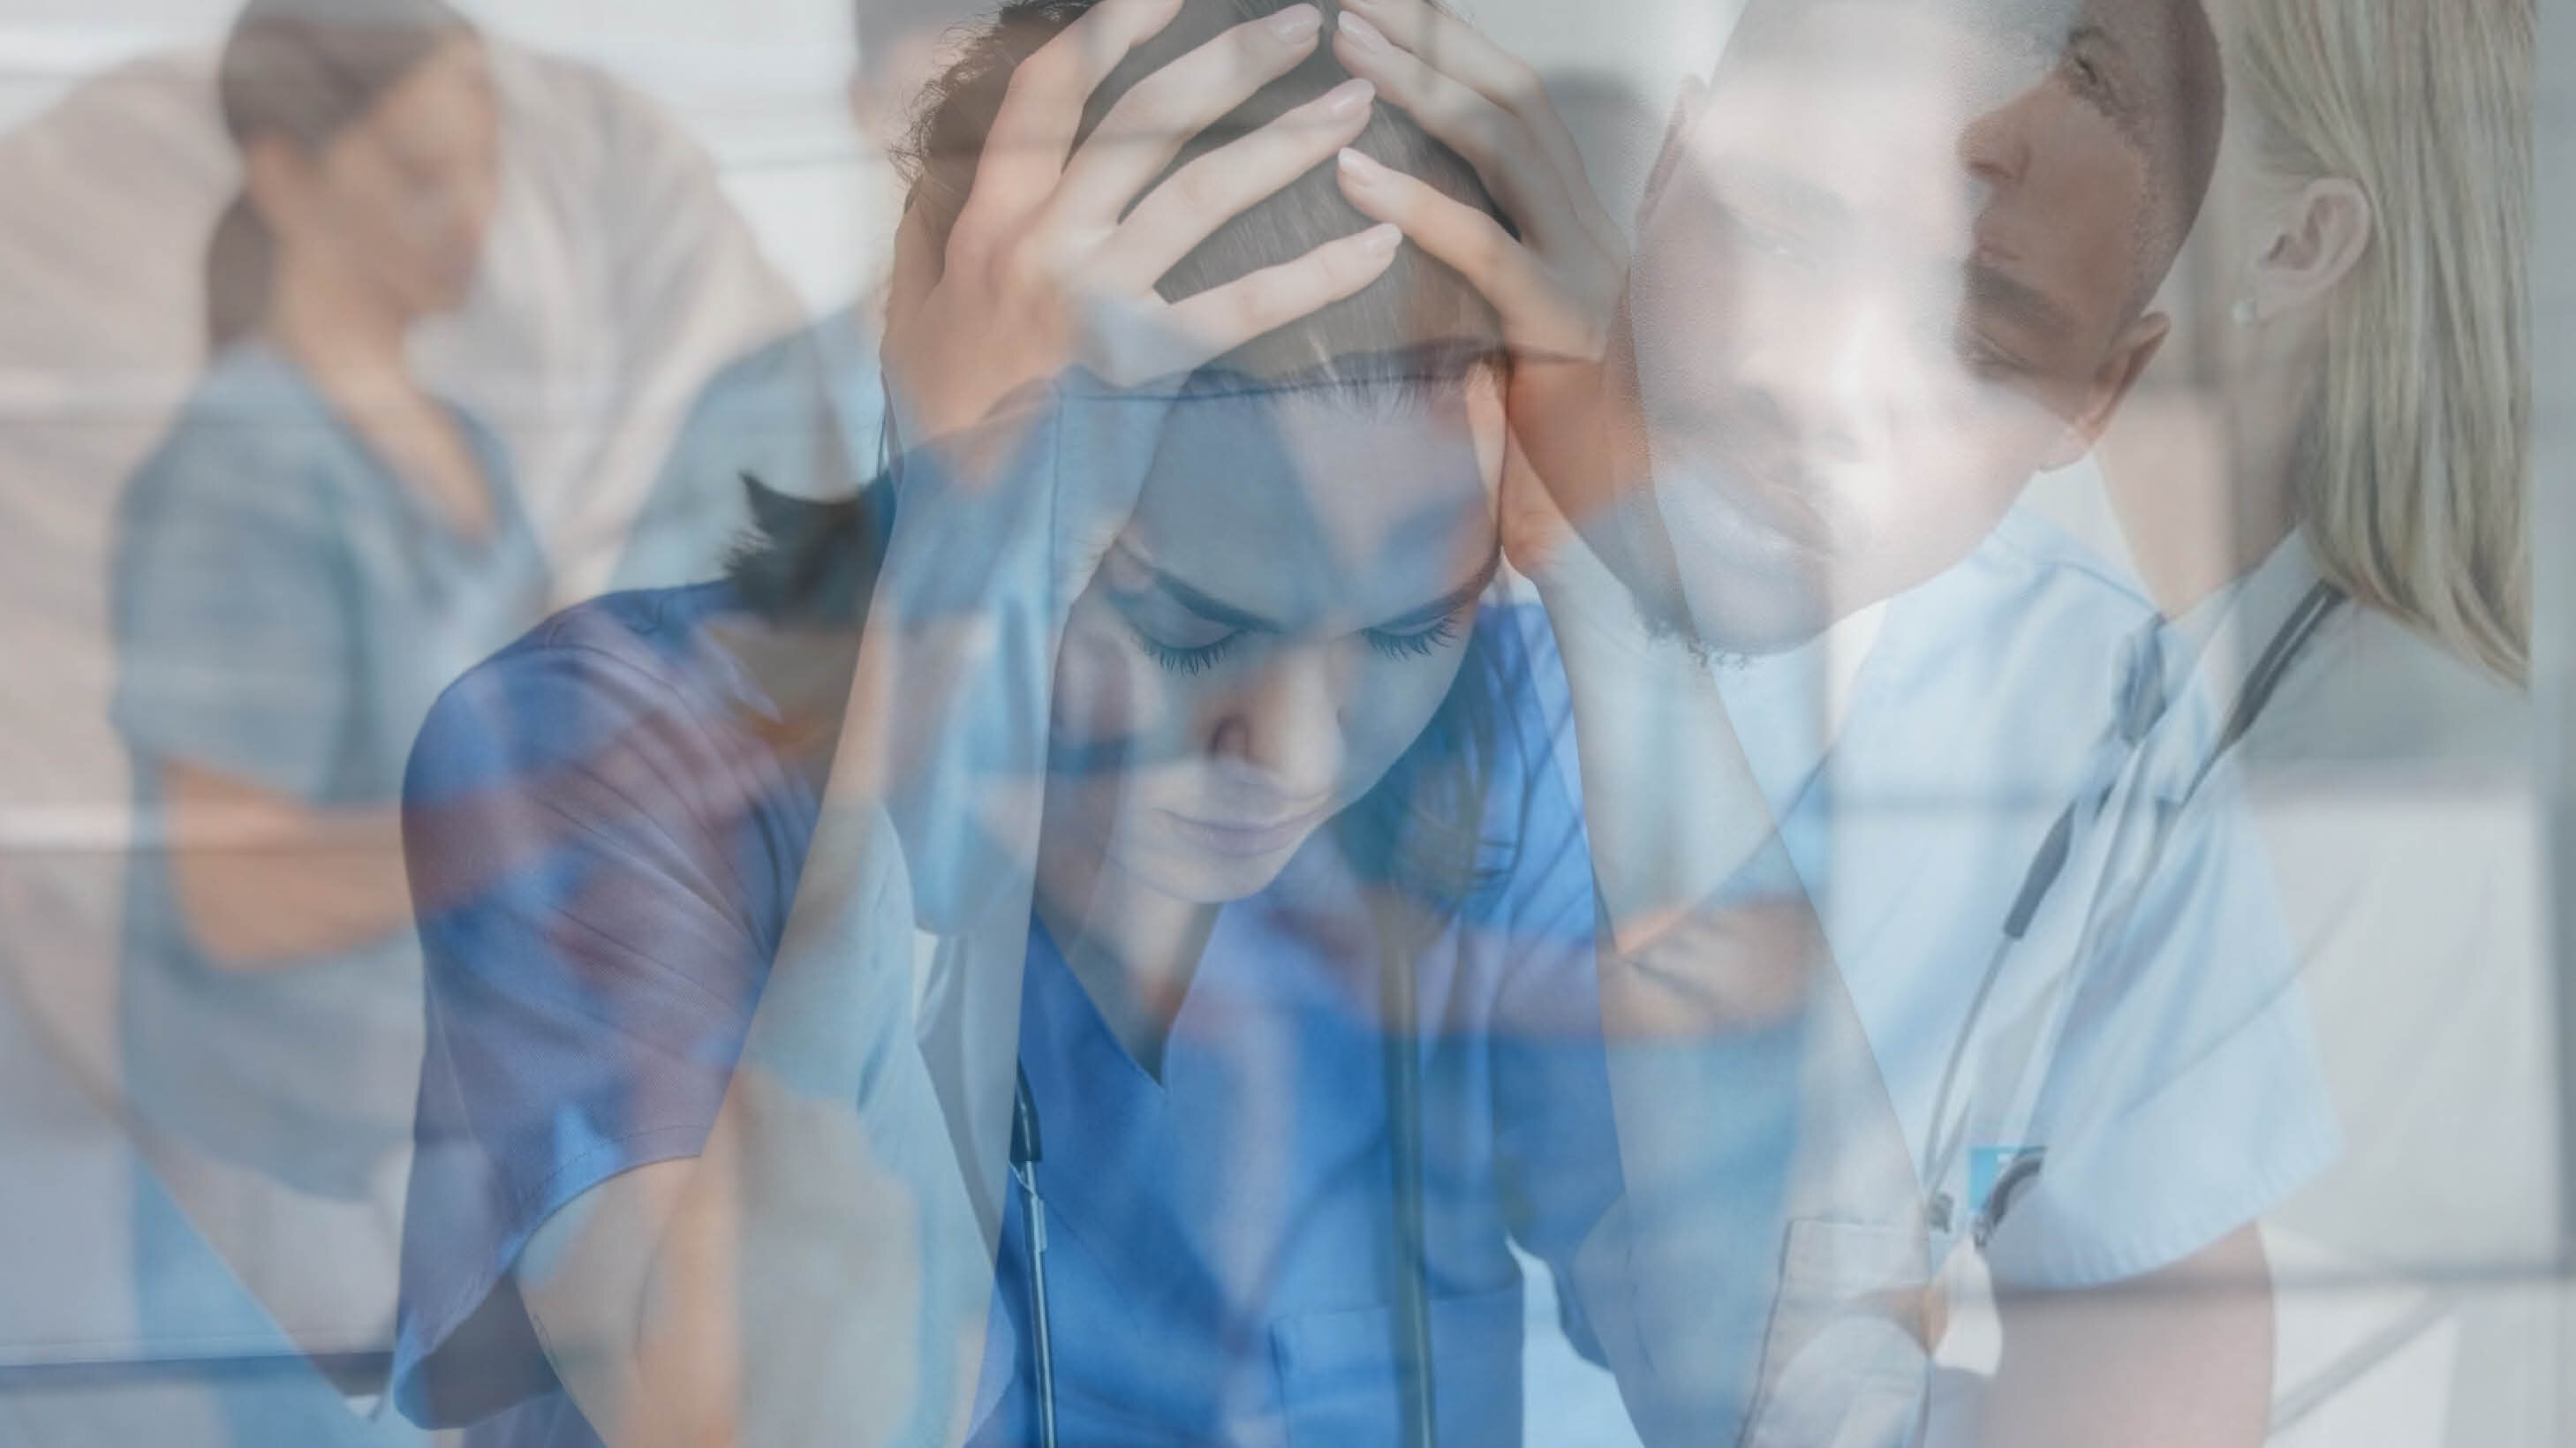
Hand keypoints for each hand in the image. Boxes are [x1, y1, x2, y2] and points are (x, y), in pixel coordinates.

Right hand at [883, 0, 1397, 448]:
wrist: (967, 537)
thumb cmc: (946, 435)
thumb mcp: (911, 320)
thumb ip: (934, 239)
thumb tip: (944, 178)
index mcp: (984, 222)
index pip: (1046, 94)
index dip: (1106, 29)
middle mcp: (1036, 243)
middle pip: (1144, 120)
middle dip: (1231, 59)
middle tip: (1306, 19)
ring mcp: (1089, 301)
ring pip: (1201, 193)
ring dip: (1287, 140)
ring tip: (1355, 103)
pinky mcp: (1142, 368)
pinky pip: (1244, 305)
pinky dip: (1317, 273)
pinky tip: (1375, 245)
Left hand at [1325, 0, 1647, 582]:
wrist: (1634, 533)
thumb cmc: (1571, 446)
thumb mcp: (1532, 338)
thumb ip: (1506, 264)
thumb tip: (1468, 214)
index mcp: (1591, 220)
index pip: (1523, 107)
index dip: (1458, 47)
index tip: (1389, 8)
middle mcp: (1602, 228)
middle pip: (1517, 98)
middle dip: (1434, 37)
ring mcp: (1593, 271)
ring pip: (1511, 145)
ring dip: (1422, 85)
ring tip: (1342, 45)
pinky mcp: (1566, 329)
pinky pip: (1488, 250)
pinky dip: (1417, 205)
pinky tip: (1352, 174)